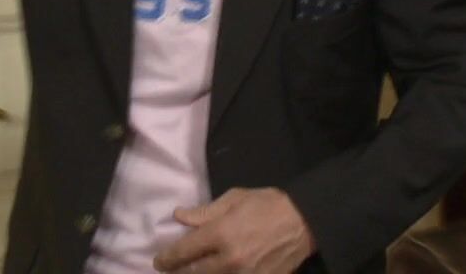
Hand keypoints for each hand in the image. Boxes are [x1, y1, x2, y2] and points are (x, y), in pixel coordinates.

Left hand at [153, 187, 314, 273]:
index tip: (160, 261)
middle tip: (171, 270)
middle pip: (192, 273)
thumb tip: (180, 217)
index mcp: (221, 233)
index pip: (184, 252)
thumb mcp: (235, 199)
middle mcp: (228, 259)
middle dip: (178, 272)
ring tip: (192, 272)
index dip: (167, 259)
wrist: (305, 222)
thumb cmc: (269, 204)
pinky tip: (218, 272)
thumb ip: (205, 212)